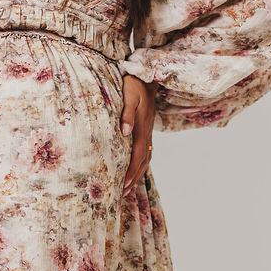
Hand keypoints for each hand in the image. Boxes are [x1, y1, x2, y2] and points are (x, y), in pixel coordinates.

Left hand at [120, 73, 155, 199]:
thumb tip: (125, 132)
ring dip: (137, 174)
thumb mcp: (129, 95)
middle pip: (142, 161)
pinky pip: (144, 152)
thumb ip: (127, 113)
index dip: (130, 171)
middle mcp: (146, 133)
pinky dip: (140, 164)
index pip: (137, 154)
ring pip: (145, 158)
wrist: (147, 77)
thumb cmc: (135, 84)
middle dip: (133, 178)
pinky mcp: (146, 130)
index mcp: (142, 127)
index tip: (123, 184)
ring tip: (127, 187)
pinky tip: (134, 170)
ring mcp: (148, 132)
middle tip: (122, 193)